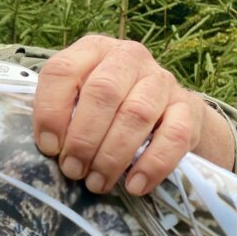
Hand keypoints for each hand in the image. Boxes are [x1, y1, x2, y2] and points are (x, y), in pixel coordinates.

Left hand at [33, 35, 234, 194]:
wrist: (167, 113)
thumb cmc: (108, 109)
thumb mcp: (80, 100)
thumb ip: (62, 114)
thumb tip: (49, 148)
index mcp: (93, 50)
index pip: (63, 70)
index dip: (51, 111)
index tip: (49, 147)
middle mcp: (129, 57)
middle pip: (102, 92)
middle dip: (83, 138)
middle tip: (73, 170)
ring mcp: (161, 80)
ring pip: (137, 113)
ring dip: (112, 155)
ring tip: (97, 182)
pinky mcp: (188, 107)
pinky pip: (174, 136)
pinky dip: (152, 165)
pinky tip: (134, 185)